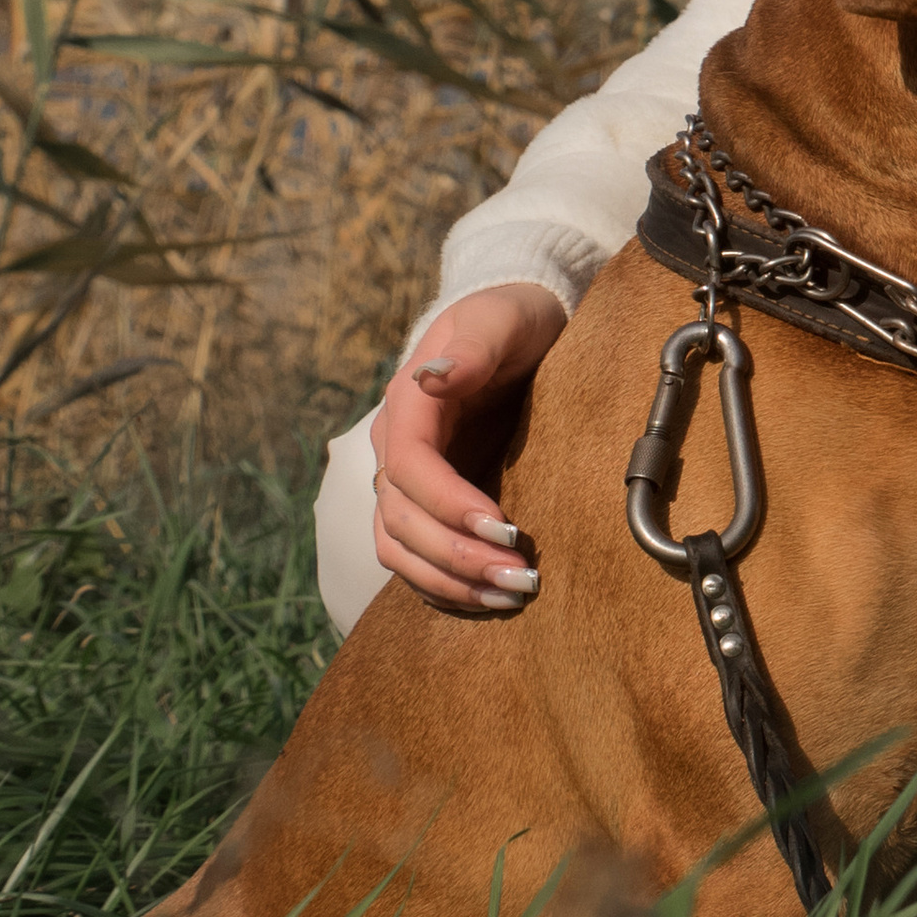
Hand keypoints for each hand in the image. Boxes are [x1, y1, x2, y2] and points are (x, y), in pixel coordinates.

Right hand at [370, 283, 567, 611]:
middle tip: (521, 576)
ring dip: (449, 581)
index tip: (505, 526)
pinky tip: (487, 600)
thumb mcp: (499, 318)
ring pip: (399, 549)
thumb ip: (472, 348)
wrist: (514, 323)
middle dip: (457, 556)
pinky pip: (414, 557)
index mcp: (408, 405)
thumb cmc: (510, 316)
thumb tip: (432, 380)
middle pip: (401, 520)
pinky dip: (444, 586)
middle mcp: (396, 448)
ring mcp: (406, 480)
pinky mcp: (427, 503)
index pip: (410, 467)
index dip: (449, 504)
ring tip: (510, 597)